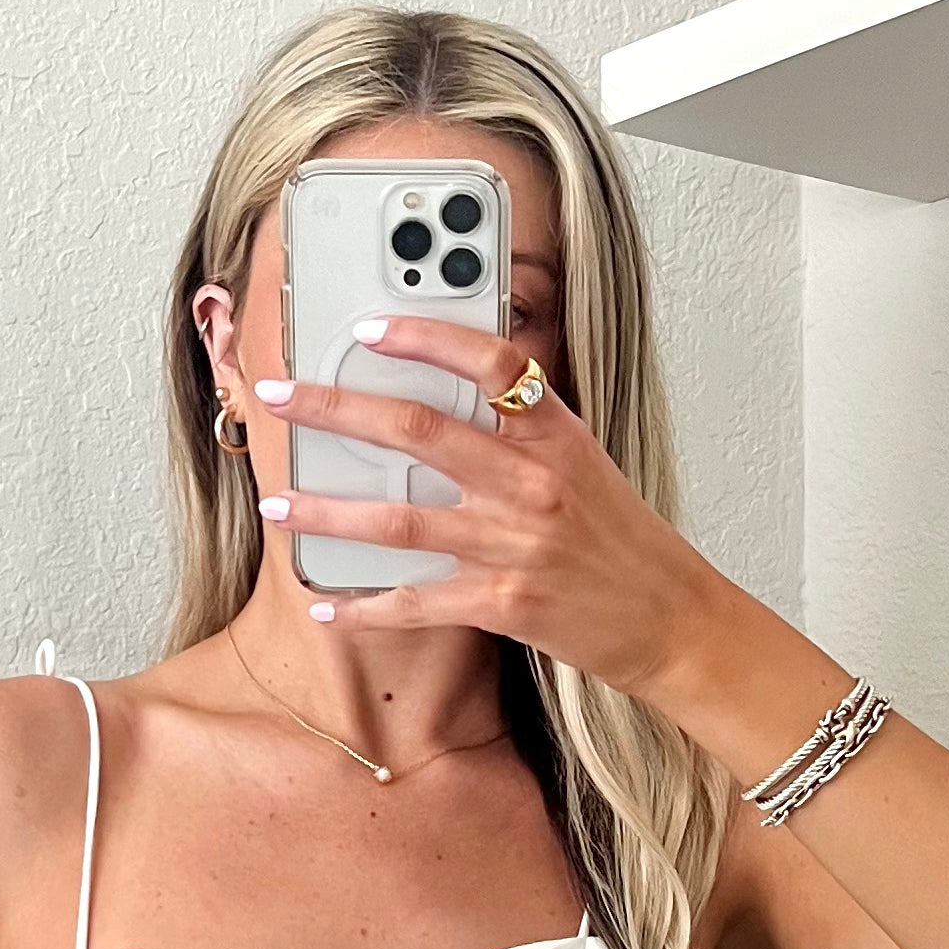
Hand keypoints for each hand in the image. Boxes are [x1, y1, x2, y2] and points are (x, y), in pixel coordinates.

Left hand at [252, 319, 725, 697]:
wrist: (672, 619)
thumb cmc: (622, 541)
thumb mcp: (584, 465)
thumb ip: (522, 433)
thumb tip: (444, 405)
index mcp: (554, 435)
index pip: (490, 360)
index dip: (425, 336)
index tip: (370, 329)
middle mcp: (532, 481)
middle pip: (417, 429)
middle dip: (335, 408)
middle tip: (282, 396)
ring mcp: (515, 543)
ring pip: (398, 520)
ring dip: (325, 513)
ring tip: (276, 505)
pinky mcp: (504, 605)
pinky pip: (416, 602)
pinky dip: (364, 607)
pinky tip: (325, 604)